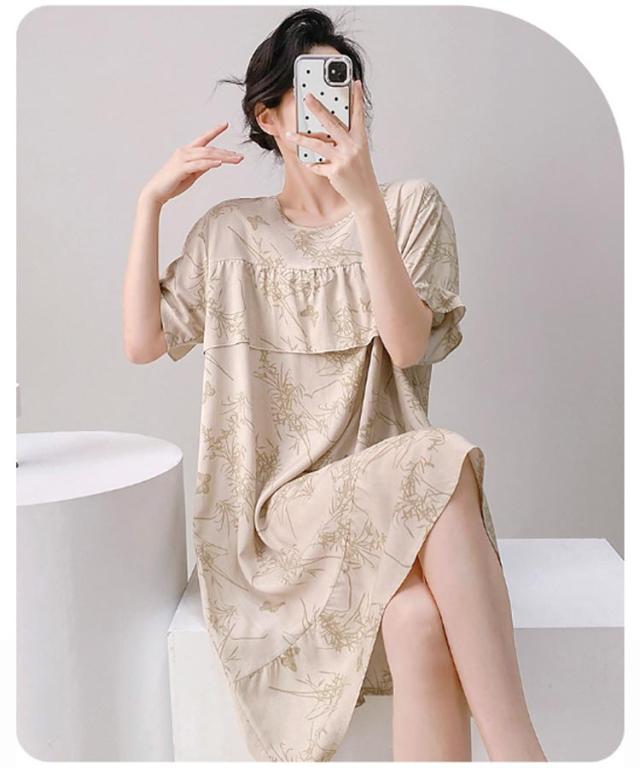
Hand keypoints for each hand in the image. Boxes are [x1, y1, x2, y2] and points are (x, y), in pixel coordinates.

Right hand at [140, 123, 243, 205]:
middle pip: (210, 149)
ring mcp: (182, 159)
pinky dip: (210, 163)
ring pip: (206, 155)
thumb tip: (214, 163)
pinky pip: (198, 164)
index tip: (225, 124)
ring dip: (223, 157)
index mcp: (187, 152)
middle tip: (240, 156)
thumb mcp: (192, 175)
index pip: (203, 139)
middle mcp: (184, 152)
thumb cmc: (172, 184)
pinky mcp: (181, 168)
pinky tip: (219, 164)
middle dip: (226, 153)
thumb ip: (202, 167)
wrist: (156, 192)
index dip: (214, 131)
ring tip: (236, 160)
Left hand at [284, 80, 379, 212]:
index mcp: (360, 140)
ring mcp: (343, 159)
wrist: (365, 195)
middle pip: (332, 124)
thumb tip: (327, 131)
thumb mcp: (358, 153)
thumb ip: (346, 140)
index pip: (358, 115)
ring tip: (289, 134)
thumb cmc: (361, 172)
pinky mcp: (335, 172)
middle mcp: (352, 147)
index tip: (354, 83)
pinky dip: (312, 165)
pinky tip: (308, 163)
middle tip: (307, 97)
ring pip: (318, 145)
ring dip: (301, 139)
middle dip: (318, 109)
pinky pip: (318, 166)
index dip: (357, 98)